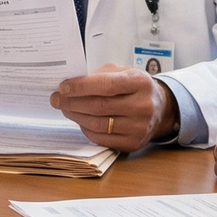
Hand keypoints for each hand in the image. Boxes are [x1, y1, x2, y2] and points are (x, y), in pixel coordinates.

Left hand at [51, 64, 178, 150]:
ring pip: (99, 124)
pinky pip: (102, 139)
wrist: (160, 108)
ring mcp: (139, 127)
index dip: (81, 87)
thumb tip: (70, 85)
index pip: (106, 85)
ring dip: (76, 116)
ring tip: (65, 108)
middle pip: (99, 106)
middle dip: (72, 102)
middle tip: (56, 99)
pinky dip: (86, 129)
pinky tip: (79, 120)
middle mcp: (143, 106)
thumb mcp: (122, 72)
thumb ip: (99, 76)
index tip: (63, 87)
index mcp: (140, 82)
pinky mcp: (133, 143)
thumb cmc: (135, 87)